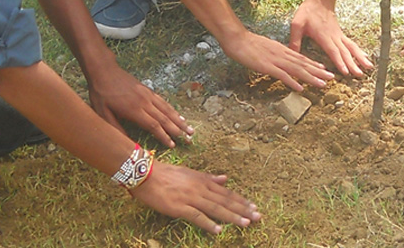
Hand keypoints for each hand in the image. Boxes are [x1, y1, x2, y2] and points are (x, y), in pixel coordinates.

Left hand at [88, 65, 193, 147]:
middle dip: (177, 130)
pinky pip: (163, 101)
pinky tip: (178, 115)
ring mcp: (147, 95)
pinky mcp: (148, 90)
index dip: (164, 136)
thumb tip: (126, 142)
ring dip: (179, 120)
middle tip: (190, 139)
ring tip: (190, 128)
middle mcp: (144, 102)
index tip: (173, 145)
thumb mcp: (102, 113)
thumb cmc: (101, 93)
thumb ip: (115, 128)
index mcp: (134, 110)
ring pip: (167, 109)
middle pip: (164, 118)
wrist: (104, 71)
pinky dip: (172, 109)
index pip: (153, 126)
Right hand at [129, 162, 260, 233]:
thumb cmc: (165, 173)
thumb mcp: (189, 173)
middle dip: (242, 210)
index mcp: (202, 181)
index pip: (226, 192)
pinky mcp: (179, 207)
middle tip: (258, 217)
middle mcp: (200, 189)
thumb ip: (208, 177)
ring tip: (246, 224)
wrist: (145, 174)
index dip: (241, 200)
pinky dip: (208, 223)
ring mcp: (190, 198)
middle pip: (225, 201)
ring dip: (231, 217)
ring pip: (215, 209)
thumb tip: (224, 179)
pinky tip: (218, 230)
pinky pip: (197, 216)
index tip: (254, 207)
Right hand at [219, 30, 333, 90]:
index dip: (313, 64)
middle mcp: (282, 54)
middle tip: (332, 78)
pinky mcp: (267, 66)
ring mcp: (275, 60)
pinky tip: (300, 88)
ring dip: (311, 78)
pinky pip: (282, 75)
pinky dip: (292, 82)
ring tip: (322, 84)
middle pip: (303, 64)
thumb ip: (274, 55)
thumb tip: (280, 61)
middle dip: (318, 72)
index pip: (301, 58)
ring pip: (297, 70)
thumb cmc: (248, 43)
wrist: (237, 38)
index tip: (324, 69)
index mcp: (281, 50)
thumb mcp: (265, 48)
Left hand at [287, 0, 373, 77]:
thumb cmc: (307, 12)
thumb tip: (291, 54)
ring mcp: (339, 35)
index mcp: (323, 36)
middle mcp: (333, 36)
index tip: (345, 71)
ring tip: (369, 67)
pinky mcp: (340, 34)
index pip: (332, 50)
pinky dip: (359, 51)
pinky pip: (351, 44)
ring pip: (351, 48)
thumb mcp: (297, 24)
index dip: (339, 61)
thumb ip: (295, 40)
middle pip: (345, 52)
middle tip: (359, 75)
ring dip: (360, 58)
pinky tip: (365, 57)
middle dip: (352, 64)